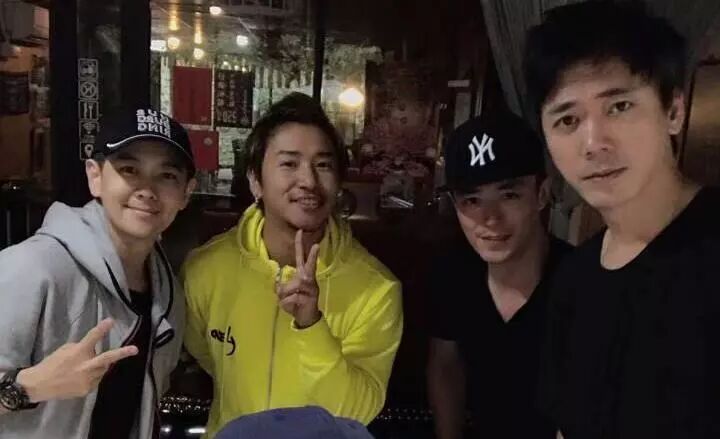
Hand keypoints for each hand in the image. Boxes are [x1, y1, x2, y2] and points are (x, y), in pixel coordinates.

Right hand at [16, 318, 137, 402]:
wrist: (39, 385)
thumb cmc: (52, 363)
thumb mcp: (65, 350)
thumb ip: (82, 348)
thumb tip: (94, 349)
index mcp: (78, 353)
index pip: (92, 338)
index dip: (102, 329)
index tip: (111, 321)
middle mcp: (85, 366)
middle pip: (107, 358)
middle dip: (122, 353)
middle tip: (135, 349)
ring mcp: (87, 379)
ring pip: (103, 370)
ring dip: (100, 366)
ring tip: (86, 366)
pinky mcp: (87, 390)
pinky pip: (97, 380)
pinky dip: (93, 376)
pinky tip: (81, 376)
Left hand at [276, 229, 321, 328]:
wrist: (306, 318)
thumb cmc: (296, 302)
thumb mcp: (286, 293)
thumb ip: (282, 286)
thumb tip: (279, 285)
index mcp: (303, 275)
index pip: (301, 257)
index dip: (299, 244)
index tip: (300, 231)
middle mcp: (309, 279)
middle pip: (308, 266)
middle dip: (312, 256)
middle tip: (317, 245)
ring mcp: (311, 288)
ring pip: (290, 287)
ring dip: (284, 297)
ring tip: (290, 302)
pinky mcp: (309, 298)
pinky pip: (289, 299)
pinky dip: (286, 304)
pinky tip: (293, 307)